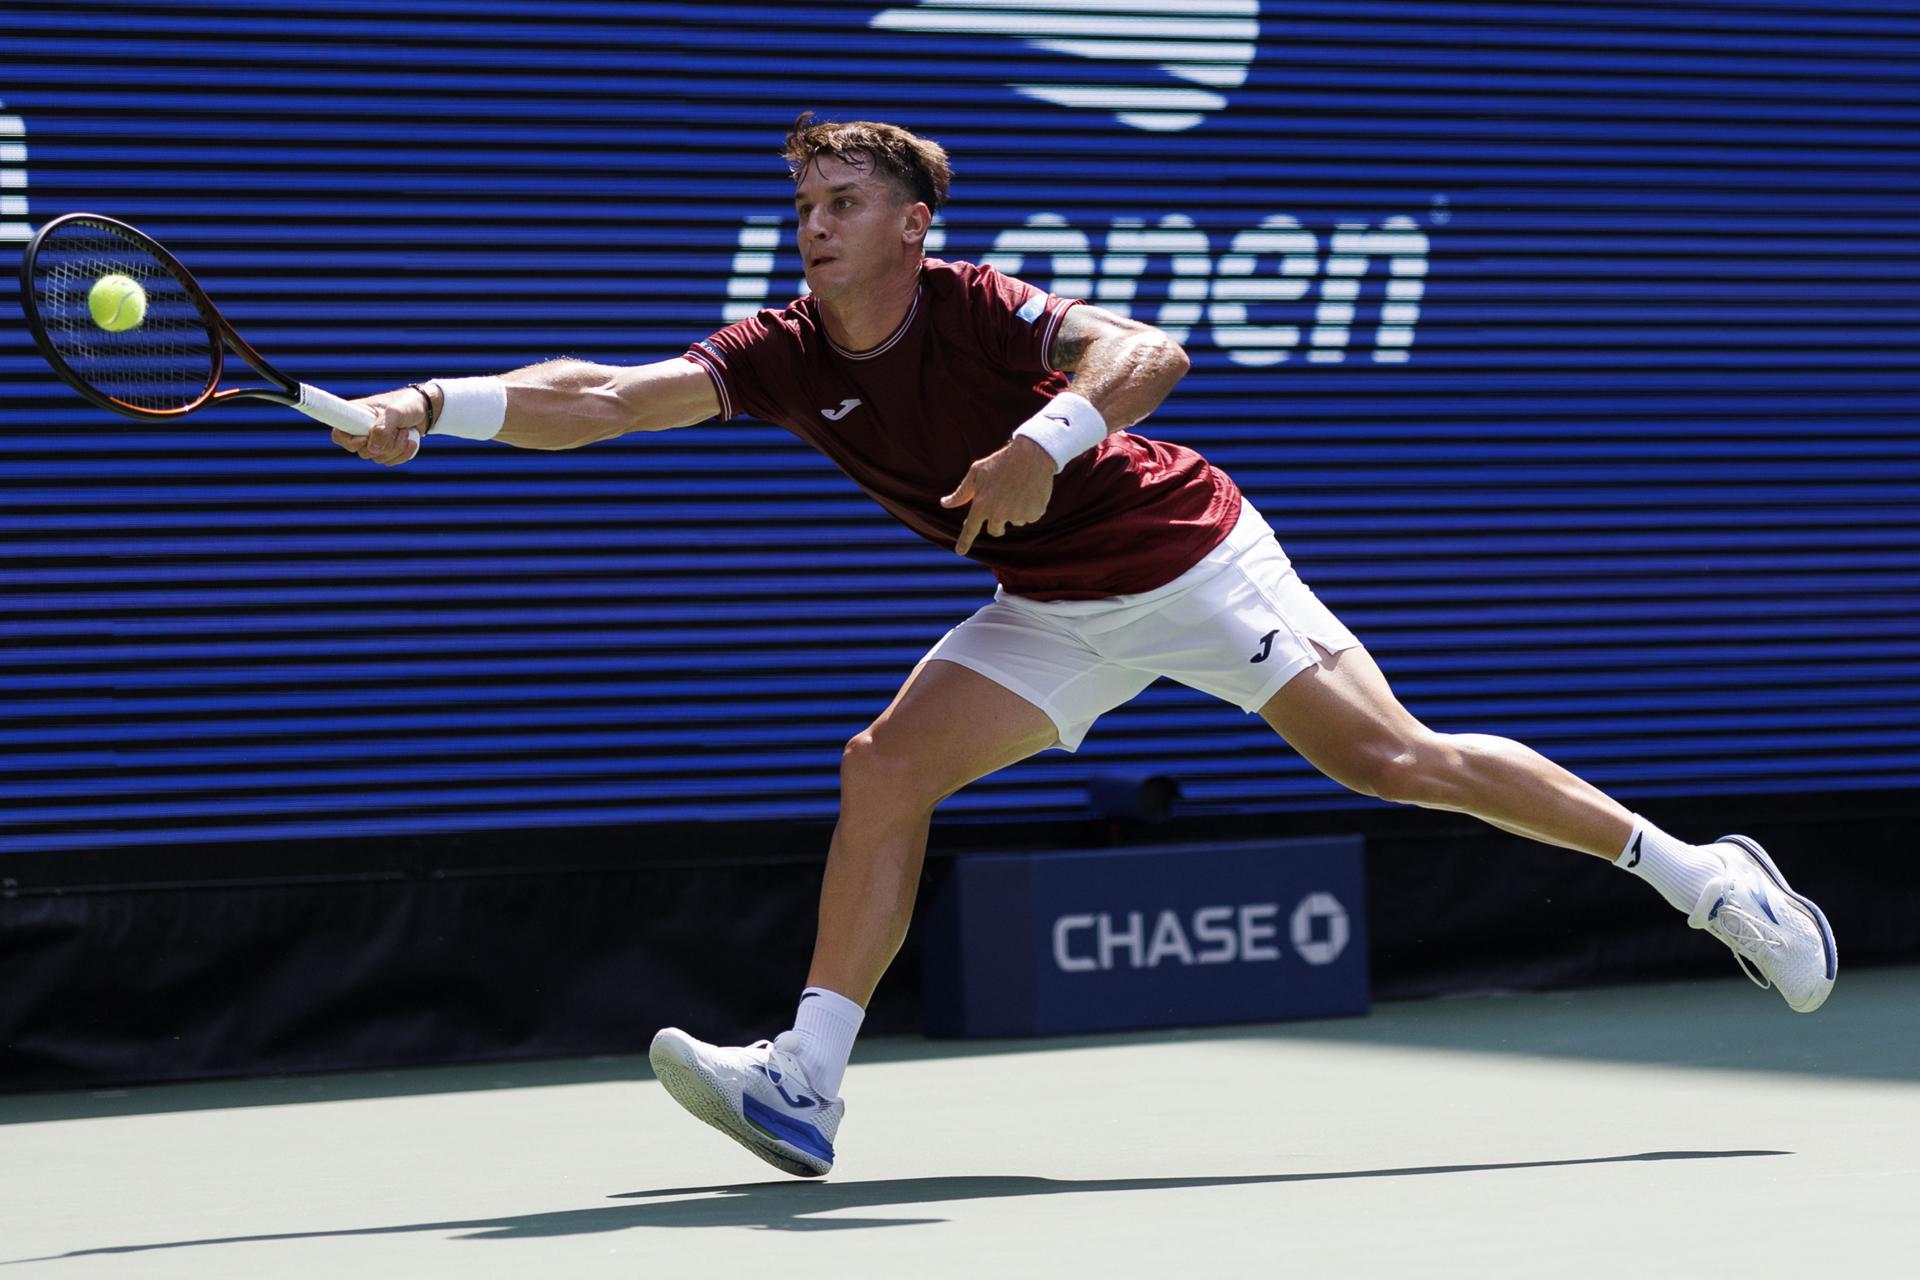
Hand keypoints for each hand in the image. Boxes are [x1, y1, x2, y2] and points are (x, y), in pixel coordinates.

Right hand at [331, 385, 429, 466]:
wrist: (425, 409)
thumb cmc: (407, 404)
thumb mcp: (395, 412)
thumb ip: (383, 429)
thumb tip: (372, 450)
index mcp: (355, 416)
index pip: (339, 435)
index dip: (350, 442)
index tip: (367, 437)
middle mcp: (361, 430)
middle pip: (362, 452)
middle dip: (385, 444)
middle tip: (398, 429)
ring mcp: (373, 441)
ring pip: (378, 458)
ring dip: (396, 448)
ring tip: (406, 432)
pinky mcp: (386, 449)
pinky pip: (390, 462)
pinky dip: (403, 454)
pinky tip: (411, 441)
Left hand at [940, 436, 1056, 555]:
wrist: (1032, 455)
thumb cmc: (1001, 462)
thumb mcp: (977, 473)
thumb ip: (961, 492)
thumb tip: (944, 503)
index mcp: (981, 505)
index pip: (970, 529)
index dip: (965, 542)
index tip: (960, 551)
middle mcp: (998, 514)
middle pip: (996, 530)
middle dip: (998, 521)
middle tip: (1003, 502)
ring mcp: (1016, 516)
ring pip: (1015, 521)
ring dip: (1016, 510)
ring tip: (1018, 490)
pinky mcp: (1033, 514)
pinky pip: (1030, 516)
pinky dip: (1030, 507)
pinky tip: (1030, 491)